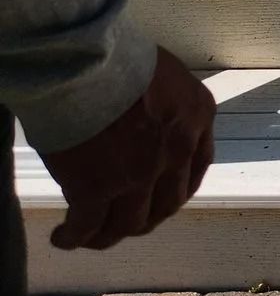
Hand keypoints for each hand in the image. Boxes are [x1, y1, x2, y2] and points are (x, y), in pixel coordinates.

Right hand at [40, 48, 215, 250]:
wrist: (85, 62)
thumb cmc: (119, 57)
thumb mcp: (166, 76)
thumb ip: (167, 106)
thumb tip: (146, 126)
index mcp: (198, 117)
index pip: (196, 167)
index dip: (176, 190)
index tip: (160, 200)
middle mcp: (176, 151)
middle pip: (166, 203)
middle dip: (146, 217)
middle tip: (125, 223)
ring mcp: (139, 175)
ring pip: (130, 222)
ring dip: (110, 235)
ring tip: (90, 237)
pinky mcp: (97, 190)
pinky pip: (88, 226)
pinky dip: (76, 237)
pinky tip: (64, 237)